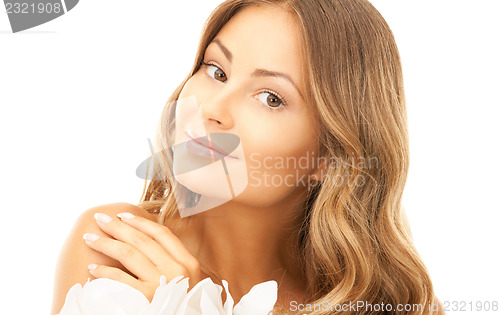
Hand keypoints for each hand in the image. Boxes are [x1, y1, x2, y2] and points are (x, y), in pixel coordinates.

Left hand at [83, 212, 201, 300]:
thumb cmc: (187, 306)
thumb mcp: (191, 282)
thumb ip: (176, 263)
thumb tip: (152, 243)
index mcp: (188, 263)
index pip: (162, 234)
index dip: (141, 222)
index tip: (123, 214)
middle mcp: (176, 271)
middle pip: (142, 240)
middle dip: (118, 227)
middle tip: (99, 219)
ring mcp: (161, 285)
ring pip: (129, 254)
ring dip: (106, 243)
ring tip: (90, 238)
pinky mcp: (146, 300)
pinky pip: (119, 280)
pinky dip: (103, 272)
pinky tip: (92, 269)